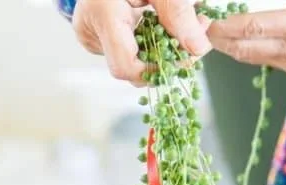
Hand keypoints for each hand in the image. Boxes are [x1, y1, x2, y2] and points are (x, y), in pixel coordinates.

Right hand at [73, 0, 210, 84]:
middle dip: (161, 58)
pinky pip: (121, 47)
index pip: (125, 66)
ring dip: (156, 49)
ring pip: (127, 58)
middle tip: (191, 37)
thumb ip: (178, 13)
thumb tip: (198, 47)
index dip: (154, 70)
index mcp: (102, 12)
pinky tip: (156, 24)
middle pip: (128, 66)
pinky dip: (144, 41)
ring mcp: (88, 34)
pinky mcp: (92, 34)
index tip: (182, 57)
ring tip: (178, 26)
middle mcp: (89, 28)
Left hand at [208, 0, 285, 90]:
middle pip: (241, 46)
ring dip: (222, 44)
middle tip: (195, 23)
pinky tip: (229, 39)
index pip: (256, 26)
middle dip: (214, 36)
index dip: (227, 24)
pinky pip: (256, 59)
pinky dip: (238, 49)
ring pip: (245, 55)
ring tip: (205, 29)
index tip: (208, 17)